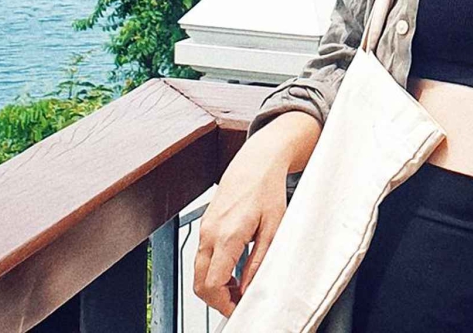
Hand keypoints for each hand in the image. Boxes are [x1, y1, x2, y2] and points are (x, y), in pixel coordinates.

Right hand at [193, 133, 291, 315]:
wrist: (256, 163)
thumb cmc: (267, 189)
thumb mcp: (274, 227)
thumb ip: (259, 261)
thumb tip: (248, 288)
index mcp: (228, 235)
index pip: (212, 283)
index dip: (224, 303)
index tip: (239, 308)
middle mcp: (210, 233)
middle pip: (199, 283)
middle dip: (217, 300)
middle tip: (239, 303)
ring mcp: (204, 229)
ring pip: (198, 272)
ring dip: (215, 287)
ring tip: (239, 288)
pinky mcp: (205, 227)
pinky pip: (201, 258)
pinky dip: (212, 271)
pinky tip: (232, 272)